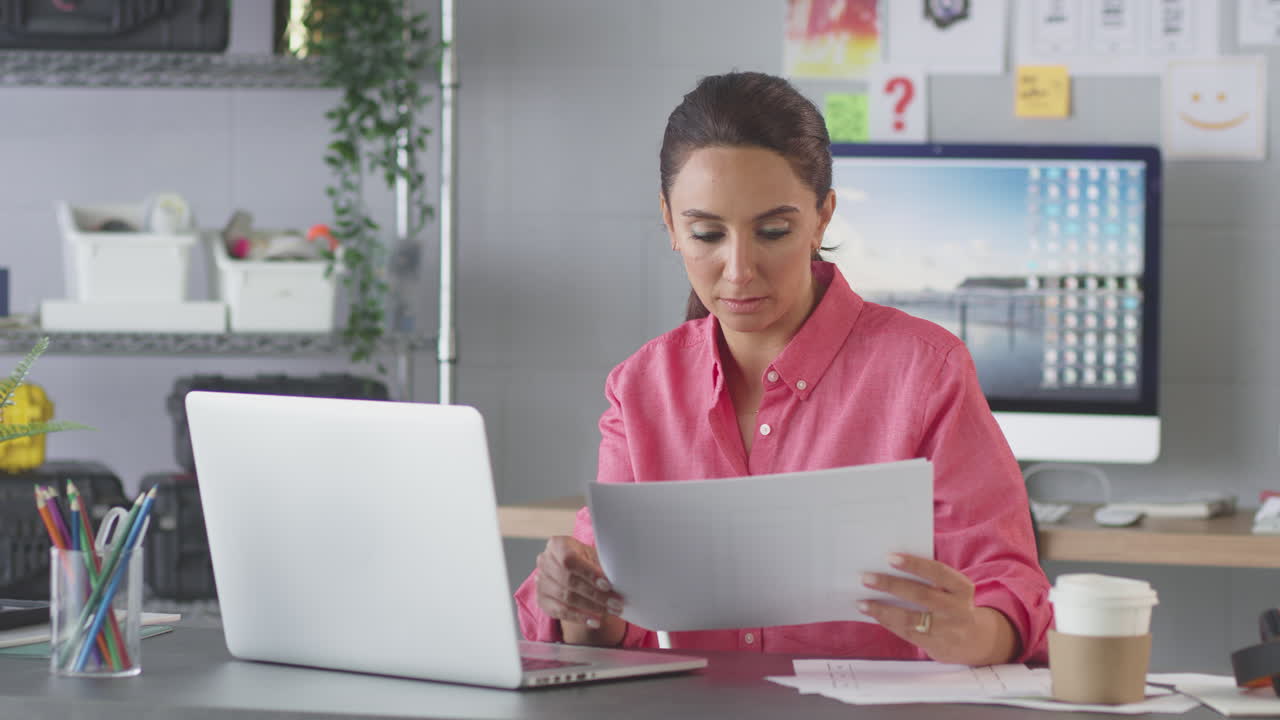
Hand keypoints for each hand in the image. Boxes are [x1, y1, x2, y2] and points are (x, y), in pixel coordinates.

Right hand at [535, 536, 625, 644]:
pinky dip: (580, 618)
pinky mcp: (542, 600)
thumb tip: (620, 579)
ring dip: (592, 607)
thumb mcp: (593, 555)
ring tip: (610, 611)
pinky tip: (595, 621)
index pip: (570, 559)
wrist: (571, 572)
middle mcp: (544, 562)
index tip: (608, 585)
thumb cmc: (586, 560)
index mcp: (557, 544)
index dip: (588, 573)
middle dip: (595, 594)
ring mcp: (541, 582)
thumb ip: (602, 565)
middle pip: (568, 581)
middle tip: (616, 603)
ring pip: (566, 598)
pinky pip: (561, 612)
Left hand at [858, 553, 1017, 664]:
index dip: (914, 564)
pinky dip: (887, 622)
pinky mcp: (935, 645)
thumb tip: (888, 566)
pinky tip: (872, 614)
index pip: (938, 571)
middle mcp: (957, 609)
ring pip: (910, 618)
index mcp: (961, 587)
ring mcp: (947, 629)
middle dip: (891, 585)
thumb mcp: (950, 589)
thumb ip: (928, 579)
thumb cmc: (950, 604)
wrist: (972, 641)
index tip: (890, 557)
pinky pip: (906, 632)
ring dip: (882, 610)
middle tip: (866, 578)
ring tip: (862, 602)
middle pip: (921, 594)